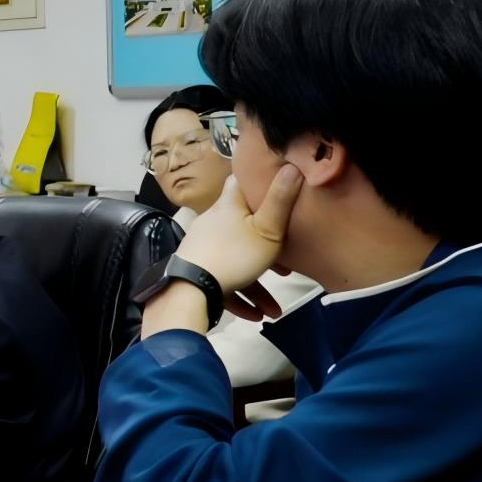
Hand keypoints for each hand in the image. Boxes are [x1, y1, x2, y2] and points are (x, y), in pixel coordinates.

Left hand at [173, 160, 300, 298]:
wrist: (189, 290)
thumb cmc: (233, 256)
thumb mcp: (268, 229)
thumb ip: (281, 200)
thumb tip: (292, 165)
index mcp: (228, 206)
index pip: (239, 182)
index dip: (255, 180)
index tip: (270, 182)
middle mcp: (213, 223)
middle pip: (244, 227)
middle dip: (267, 249)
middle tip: (285, 266)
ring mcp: (204, 247)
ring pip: (237, 262)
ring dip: (256, 287)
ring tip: (273, 309)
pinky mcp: (198, 270)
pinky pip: (223, 283)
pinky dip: (239, 298)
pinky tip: (256, 316)